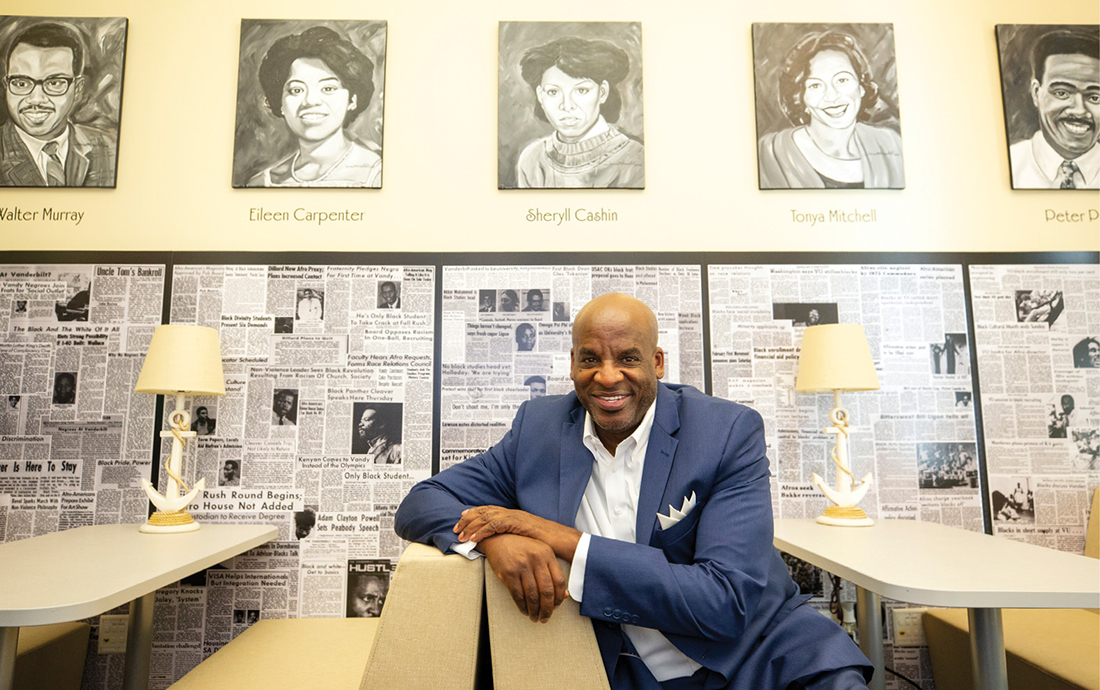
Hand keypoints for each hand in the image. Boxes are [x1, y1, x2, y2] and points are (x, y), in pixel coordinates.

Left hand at [454, 505, 579, 560]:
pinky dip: (483, 532)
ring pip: (487, 517)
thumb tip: (503, 544)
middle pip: (485, 512)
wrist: (562, 540)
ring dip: (472, 526)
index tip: (462, 519)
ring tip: (462, 535)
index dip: (474, 514)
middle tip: (456, 527)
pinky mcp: (518, 523)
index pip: (489, 511)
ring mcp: (515, 517)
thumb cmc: (547, 542)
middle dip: (468, 519)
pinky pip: (496, 526)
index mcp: (513, 516)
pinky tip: (475, 538)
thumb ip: (514, 538)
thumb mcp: (526, 539)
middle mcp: (512, 513)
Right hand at [479, 533, 566, 622]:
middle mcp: (536, 559)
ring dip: (534, 610)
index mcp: (547, 554)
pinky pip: (518, 595)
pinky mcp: (508, 572)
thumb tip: (564, 595)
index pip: (559, 581)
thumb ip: (552, 571)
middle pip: (546, 591)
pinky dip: (522, 606)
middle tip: (545, 618)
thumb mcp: (540, 554)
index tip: (556, 607)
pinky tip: (524, 610)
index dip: (559, 598)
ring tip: (534, 617)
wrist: (498, 538)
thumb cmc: (521, 547)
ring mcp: (522, 565)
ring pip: (532, 596)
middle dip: (547, 609)